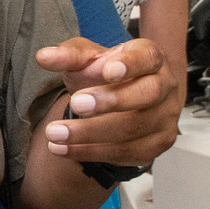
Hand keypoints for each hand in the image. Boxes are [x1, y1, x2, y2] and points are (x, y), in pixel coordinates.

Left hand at [35, 37, 179, 165]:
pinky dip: (91, 152)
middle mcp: (165, 86)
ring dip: (90, 134)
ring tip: (56, 134)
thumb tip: (44, 57)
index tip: (108, 71)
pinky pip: (126, 153)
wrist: (128, 93)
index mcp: (150, 57)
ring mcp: (164, 117)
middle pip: (147, 94)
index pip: (147, 57)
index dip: (130, 64)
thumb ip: (68, 55)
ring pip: (134, 129)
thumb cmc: (107, 71)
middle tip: (76, 104)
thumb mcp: (87, 56)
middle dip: (110, 101)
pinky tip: (64, 148)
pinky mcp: (156, 144)